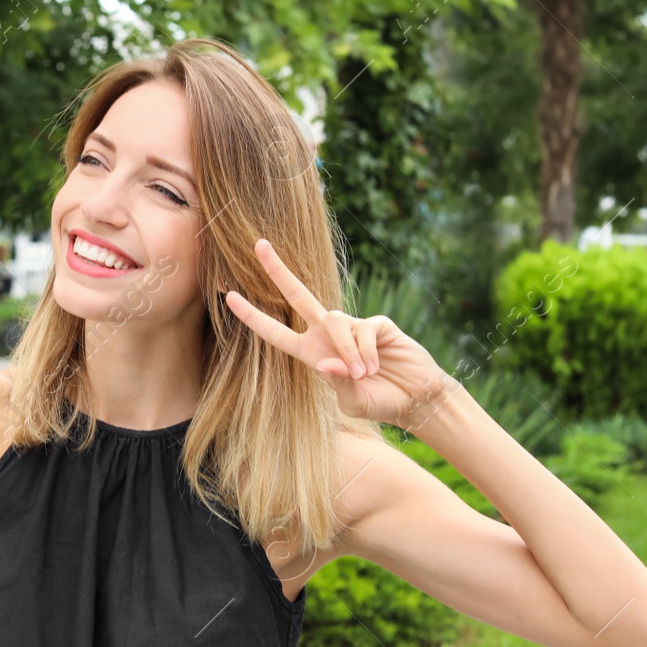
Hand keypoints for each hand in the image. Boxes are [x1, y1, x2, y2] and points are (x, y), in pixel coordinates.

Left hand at [222, 238, 451, 427]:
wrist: (415, 398)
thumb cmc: (379, 402)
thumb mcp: (352, 401)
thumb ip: (337, 383)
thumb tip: (327, 363)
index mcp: (312, 354)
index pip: (276, 332)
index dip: (253, 317)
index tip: (230, 297)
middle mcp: (327, 334)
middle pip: (297, 295)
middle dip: (278, 270)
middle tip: (258, 244)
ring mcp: (352, 326)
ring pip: (335, 321)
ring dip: (347, 352)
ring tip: (364, 374)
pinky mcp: (376, 323)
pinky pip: (362, 330)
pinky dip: (366, 352)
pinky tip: (377, 366)